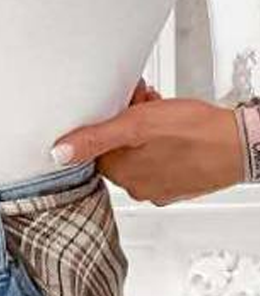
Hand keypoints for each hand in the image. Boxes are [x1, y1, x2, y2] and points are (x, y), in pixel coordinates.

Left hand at [50, 80, 245, 204]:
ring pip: (139, 156)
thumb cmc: (192, 134)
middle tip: (144, 107)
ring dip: (145, 134)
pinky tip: (175, 133)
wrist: (237, 146)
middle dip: (126, 127)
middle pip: (117, 152)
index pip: (96, 150)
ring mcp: (156, 189)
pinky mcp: (175, 185)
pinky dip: (162, 146)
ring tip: (162, 115)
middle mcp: (135, 187)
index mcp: (120, 174)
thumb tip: (59, 153)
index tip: (119, 110)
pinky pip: (159, 163)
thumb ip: (94, 138)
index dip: (106, 124)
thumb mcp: (135, 125)